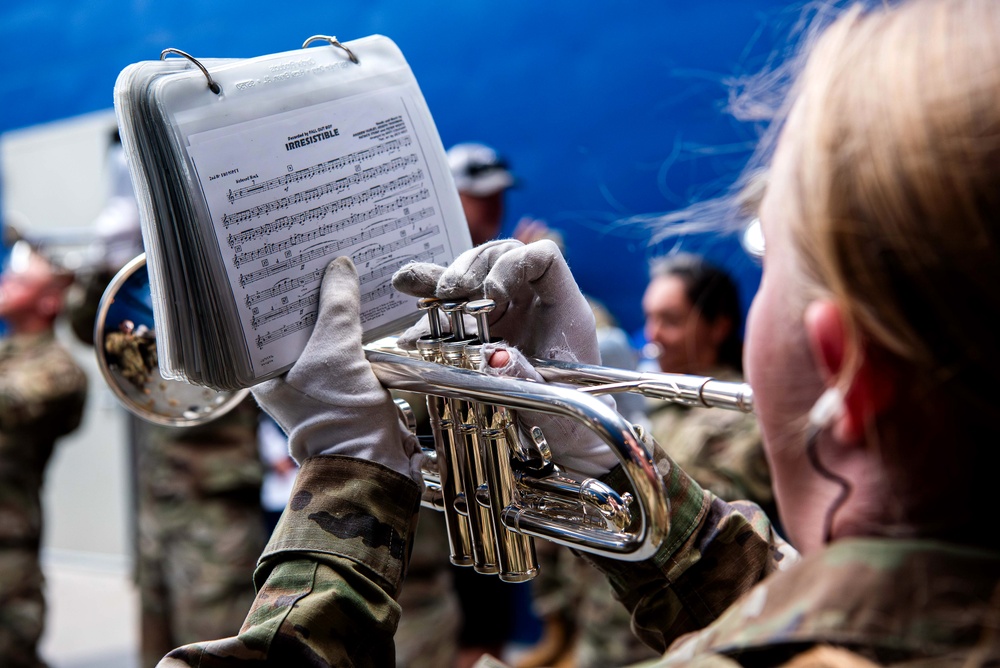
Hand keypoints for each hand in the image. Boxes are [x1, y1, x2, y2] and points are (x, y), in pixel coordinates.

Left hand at [251, 257, 422, 484]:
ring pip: (324, 335)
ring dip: (336, 310)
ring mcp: (317, 384)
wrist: (376, 464)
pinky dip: (354, 329)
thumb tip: (339, 266)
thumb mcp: (336, 352)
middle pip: (297, 325)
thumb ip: (338, 306)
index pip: (265, 321)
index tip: (289, 259)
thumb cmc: (341, 416)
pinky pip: (347, 348)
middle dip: (311, 296)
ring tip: (343, 272)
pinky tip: (364, 305)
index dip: (278, 291)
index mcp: (265, 374)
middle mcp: (286, 378)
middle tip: (319, 257)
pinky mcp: (346, 387)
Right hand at [393, 240, 617, 475]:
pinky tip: (409, 333)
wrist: (563, 439)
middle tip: (450, 290)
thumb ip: (524, 378)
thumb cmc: (570, 417)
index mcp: (562, 308)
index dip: (514, 263)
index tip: (492, 292)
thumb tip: (492, 356)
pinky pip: (452, 313)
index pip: (542, 257)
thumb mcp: (553, 401)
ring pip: (471, 278)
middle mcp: (532, 303)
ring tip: (407, 283)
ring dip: (438, 279)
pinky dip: (427, 317)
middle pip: (499, 258)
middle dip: (469, 267)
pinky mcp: (482, 332)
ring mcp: (506, 314)